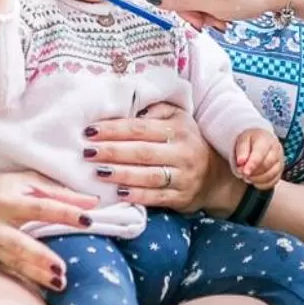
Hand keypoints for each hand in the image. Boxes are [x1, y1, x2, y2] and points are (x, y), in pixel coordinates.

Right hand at [0, 167, 99, 292]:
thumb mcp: (25, 181)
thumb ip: (58, 192)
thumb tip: (93, 203)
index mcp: (6, 200)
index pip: (41, 207)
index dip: (65, 213)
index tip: (88, 220)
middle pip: (20, 243)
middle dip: (41, 258)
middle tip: (63, 270)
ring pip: (12, 262)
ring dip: (36, 274)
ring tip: (60, 282)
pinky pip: (4, 271)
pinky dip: (23, 279)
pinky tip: (40, 288)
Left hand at [80, 102, 219, 211]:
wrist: (215, 175)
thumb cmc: (186, 142)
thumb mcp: (178, 119)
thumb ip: (156, 110)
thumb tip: (129, 107)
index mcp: (178, 129)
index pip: (141, 128)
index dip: (114, 129)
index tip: (90, 131)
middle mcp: (182, 152)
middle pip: (142, 152)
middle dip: (112, 151)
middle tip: (88, 151)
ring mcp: (183, 177)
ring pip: (149, 176)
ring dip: (121, 174)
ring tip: (97, 172)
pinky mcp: (181, 197)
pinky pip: (157, 197)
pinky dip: (137, 196)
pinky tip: (118, 193)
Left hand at [234, 125, 283, 189]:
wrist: (261, 141)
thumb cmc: (251, 141)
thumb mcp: (243, 140)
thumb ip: (241, 151)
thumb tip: (241, 162)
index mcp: (266, 140)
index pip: (260, 153)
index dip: (252, 164)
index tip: (244, 172)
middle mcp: (276, 150)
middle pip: (266, 165)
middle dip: (252, 172)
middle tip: (241, 172)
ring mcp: (280, 162)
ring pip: (270, 175)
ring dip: (256, 179)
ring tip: (247, 176)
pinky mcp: (280, 172)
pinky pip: (272, 182)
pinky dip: (261, 184)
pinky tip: (254, 180)